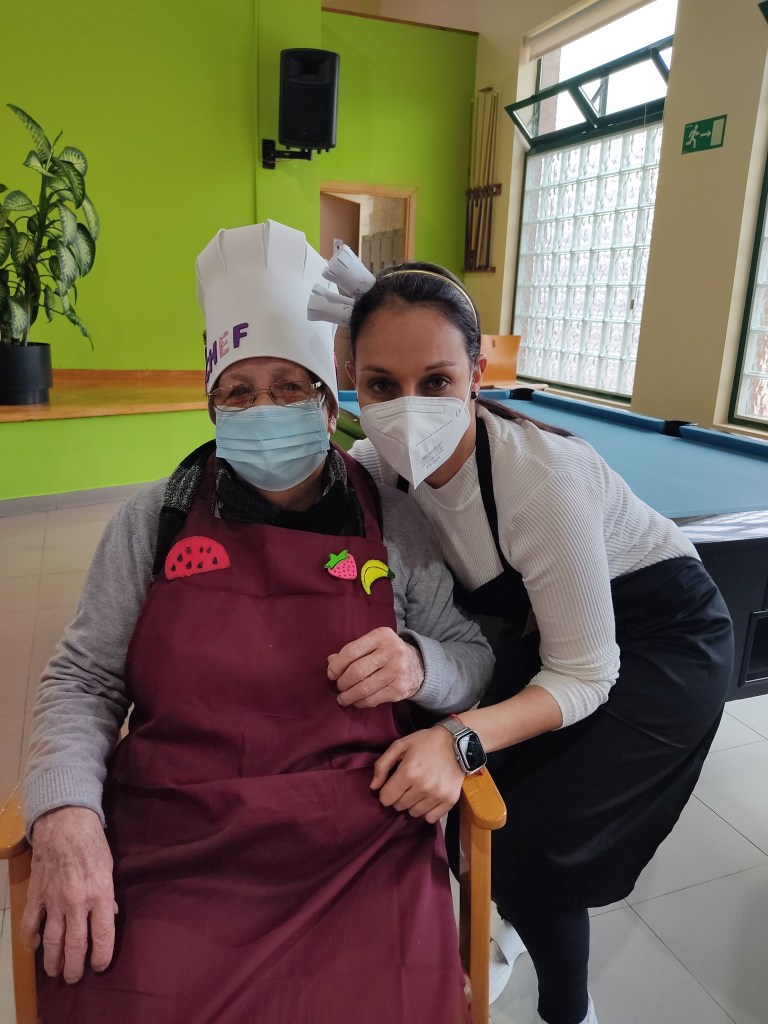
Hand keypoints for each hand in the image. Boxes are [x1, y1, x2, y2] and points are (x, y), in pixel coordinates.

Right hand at [22, 806, 117, 982]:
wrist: (65, 822)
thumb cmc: (92, 842)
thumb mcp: (109, 868)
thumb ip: (109, 895)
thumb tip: (111, 915)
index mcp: (100, 894)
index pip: (102, 935)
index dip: (102, 956)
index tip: (100, 966)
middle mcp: (77, 902)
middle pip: (76, 945)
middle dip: (76, 967)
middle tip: (75, 978)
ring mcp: (54, 900)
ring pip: (52, 941)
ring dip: (53, 961)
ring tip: (56, 972)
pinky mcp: (37, 895)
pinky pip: (30, 923)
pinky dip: (30, 939)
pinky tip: (33, 948)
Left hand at [328, 627, 424, 707]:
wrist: (420, 665)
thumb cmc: (389, 653)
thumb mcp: (374, 644)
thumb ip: (353, 651)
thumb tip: (330, 661)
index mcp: (382, 636)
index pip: (352, 651)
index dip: (337, 665)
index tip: (331, 674)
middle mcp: (391, 652)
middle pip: (357, 671)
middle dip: (342, 681)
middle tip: (338, 685)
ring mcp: (396, 671)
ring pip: (364, 688)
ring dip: (348, 695)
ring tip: (342, 697)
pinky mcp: (398, 689)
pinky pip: (373, 699)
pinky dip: (360, 702)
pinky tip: (355, 701)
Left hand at [370, 727, 464, 823]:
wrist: (458, 742)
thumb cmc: (425, 742)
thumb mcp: (400, 745)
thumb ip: (382, 765)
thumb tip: (373, 787)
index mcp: (408, 772)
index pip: (386, 798)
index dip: (386, 792)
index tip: (392, 785)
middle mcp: (422, 787)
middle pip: (399, 806)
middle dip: (399, 797)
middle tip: (407, 785)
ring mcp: (437, 795)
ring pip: (414, 813)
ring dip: (413, 804)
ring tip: (419, 790)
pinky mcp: (450, 800)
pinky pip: (430, 818)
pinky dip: (428, 811)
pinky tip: (429, 798)